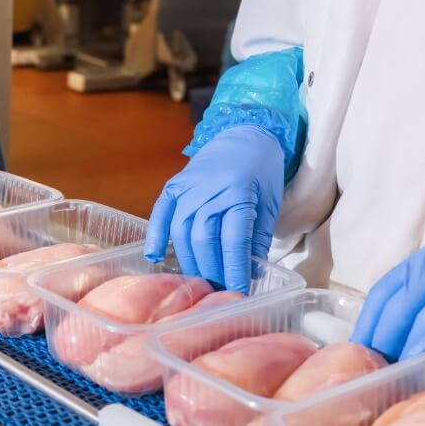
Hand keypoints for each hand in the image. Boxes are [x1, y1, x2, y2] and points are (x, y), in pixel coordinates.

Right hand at [144, 125, 283, 292]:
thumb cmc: (261, 172)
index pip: (234, 240)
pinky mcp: (174, 186)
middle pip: (204, 239)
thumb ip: (257, 238)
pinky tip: (155, 257)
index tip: (239, 291)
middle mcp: (209, 189)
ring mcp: (188, 187)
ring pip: (181, 231)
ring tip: (198, 281)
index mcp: (239, 192)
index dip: (235, 269)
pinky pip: (160, 213)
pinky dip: (155, 235)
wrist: (244, 134)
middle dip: (211, 270)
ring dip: (189, 260)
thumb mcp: (269, 204)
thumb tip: (250, 274)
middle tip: (218, 292)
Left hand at [350, 231, 424, 359]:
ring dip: (404, 350)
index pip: (381, 296)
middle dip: (381, 344)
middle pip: (395, 311)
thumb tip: (391, 339)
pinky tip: (421, 359)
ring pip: (422, 320)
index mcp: (419, 264)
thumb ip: (420, 302)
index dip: (366, 326)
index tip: (356, 351)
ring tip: (393, 374)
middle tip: (374, 371)